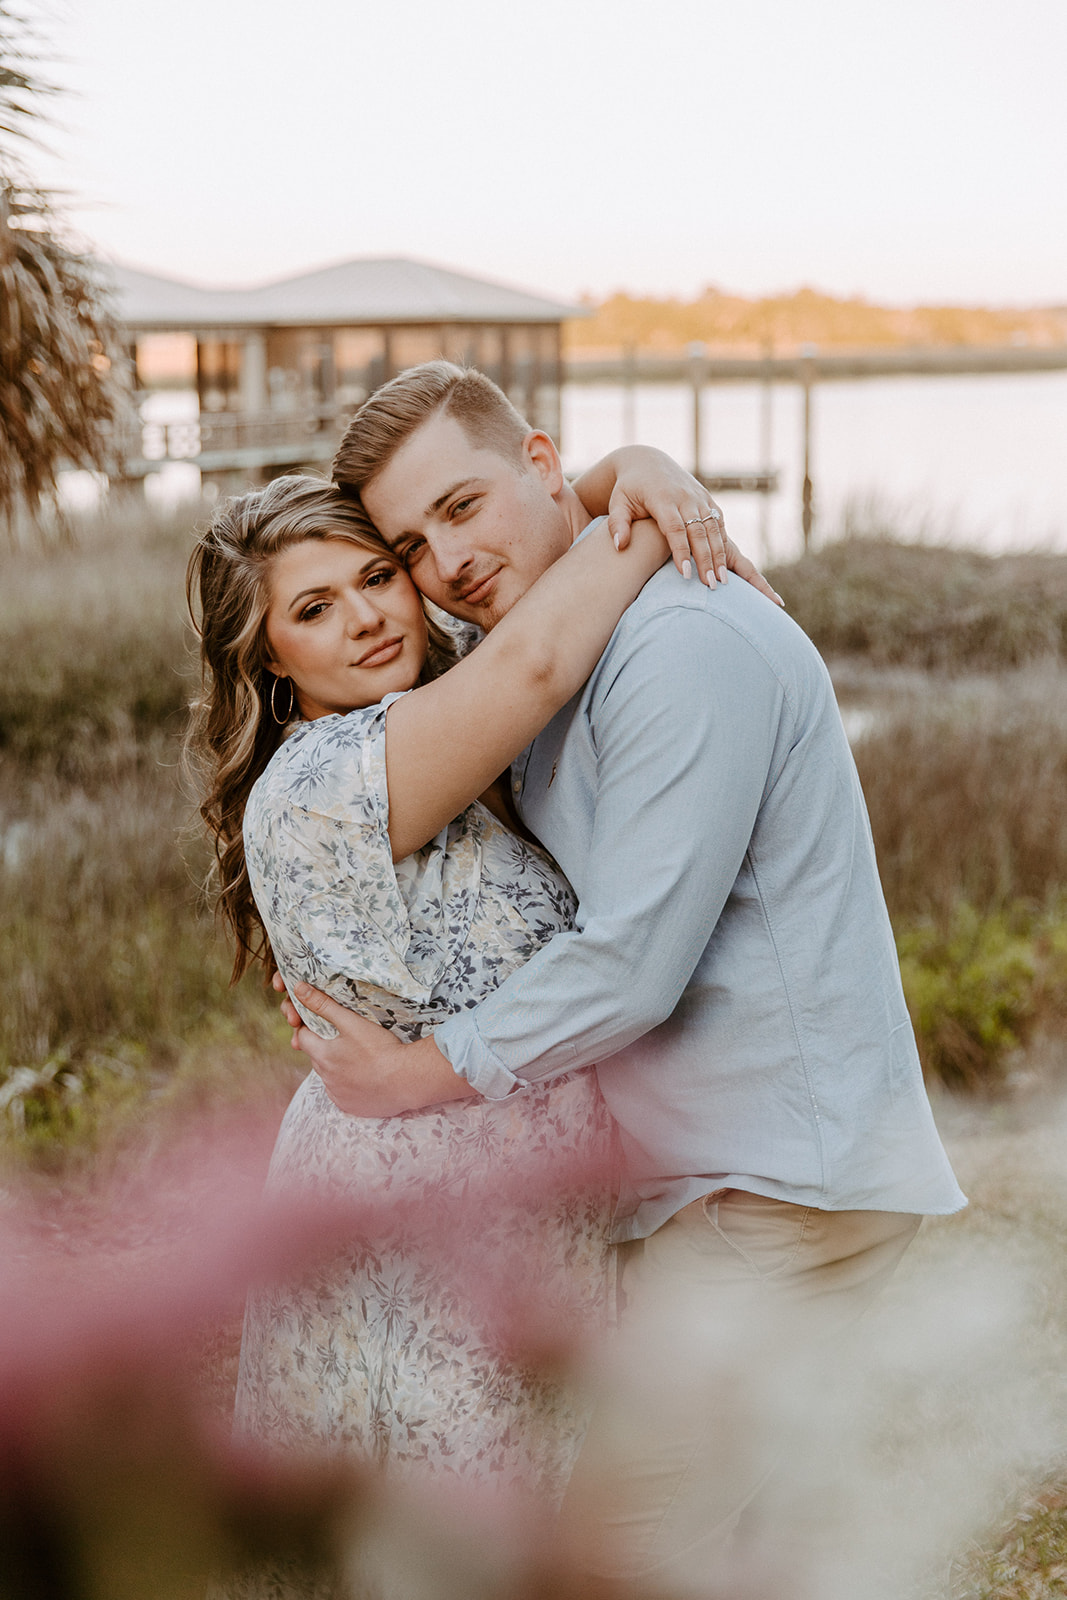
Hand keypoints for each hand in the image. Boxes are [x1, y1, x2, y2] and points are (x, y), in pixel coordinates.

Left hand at [271, 973, 475, 1115]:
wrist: (406, 1080)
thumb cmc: (380, 1049)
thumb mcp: (352, 1022)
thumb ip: (324, 1005)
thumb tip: (299, 989)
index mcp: (323, 1056)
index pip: (302, 1038)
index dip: (308, 1028)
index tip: (320, 1023)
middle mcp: (326, 1079)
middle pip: (316, 1058)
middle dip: (323, 1047)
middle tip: (343, 1038)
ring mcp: (338, 1095)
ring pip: (329, 1077)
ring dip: (336, 1067)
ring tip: (357, 1057)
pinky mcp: (351, 1107)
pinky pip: (342, 1093)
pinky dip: (348, 1085)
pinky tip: (363, 1077)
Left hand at [605, 446, 783, 606]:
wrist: (648, 462)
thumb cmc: (629, 488)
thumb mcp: (617, 502)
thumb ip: (617, 524)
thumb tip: (619, 546)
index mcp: (662, 497)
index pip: (675, 528)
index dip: (681, 552)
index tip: (685, 574)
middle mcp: (685, 497)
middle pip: (699, 532)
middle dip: (706, 560)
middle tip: (711, 585)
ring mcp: (699, 497)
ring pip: (714, 529)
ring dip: (720, 555)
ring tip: (723, 580)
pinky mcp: (707, 499)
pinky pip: (719, 522)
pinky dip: (723, 542)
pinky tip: (725, 564)